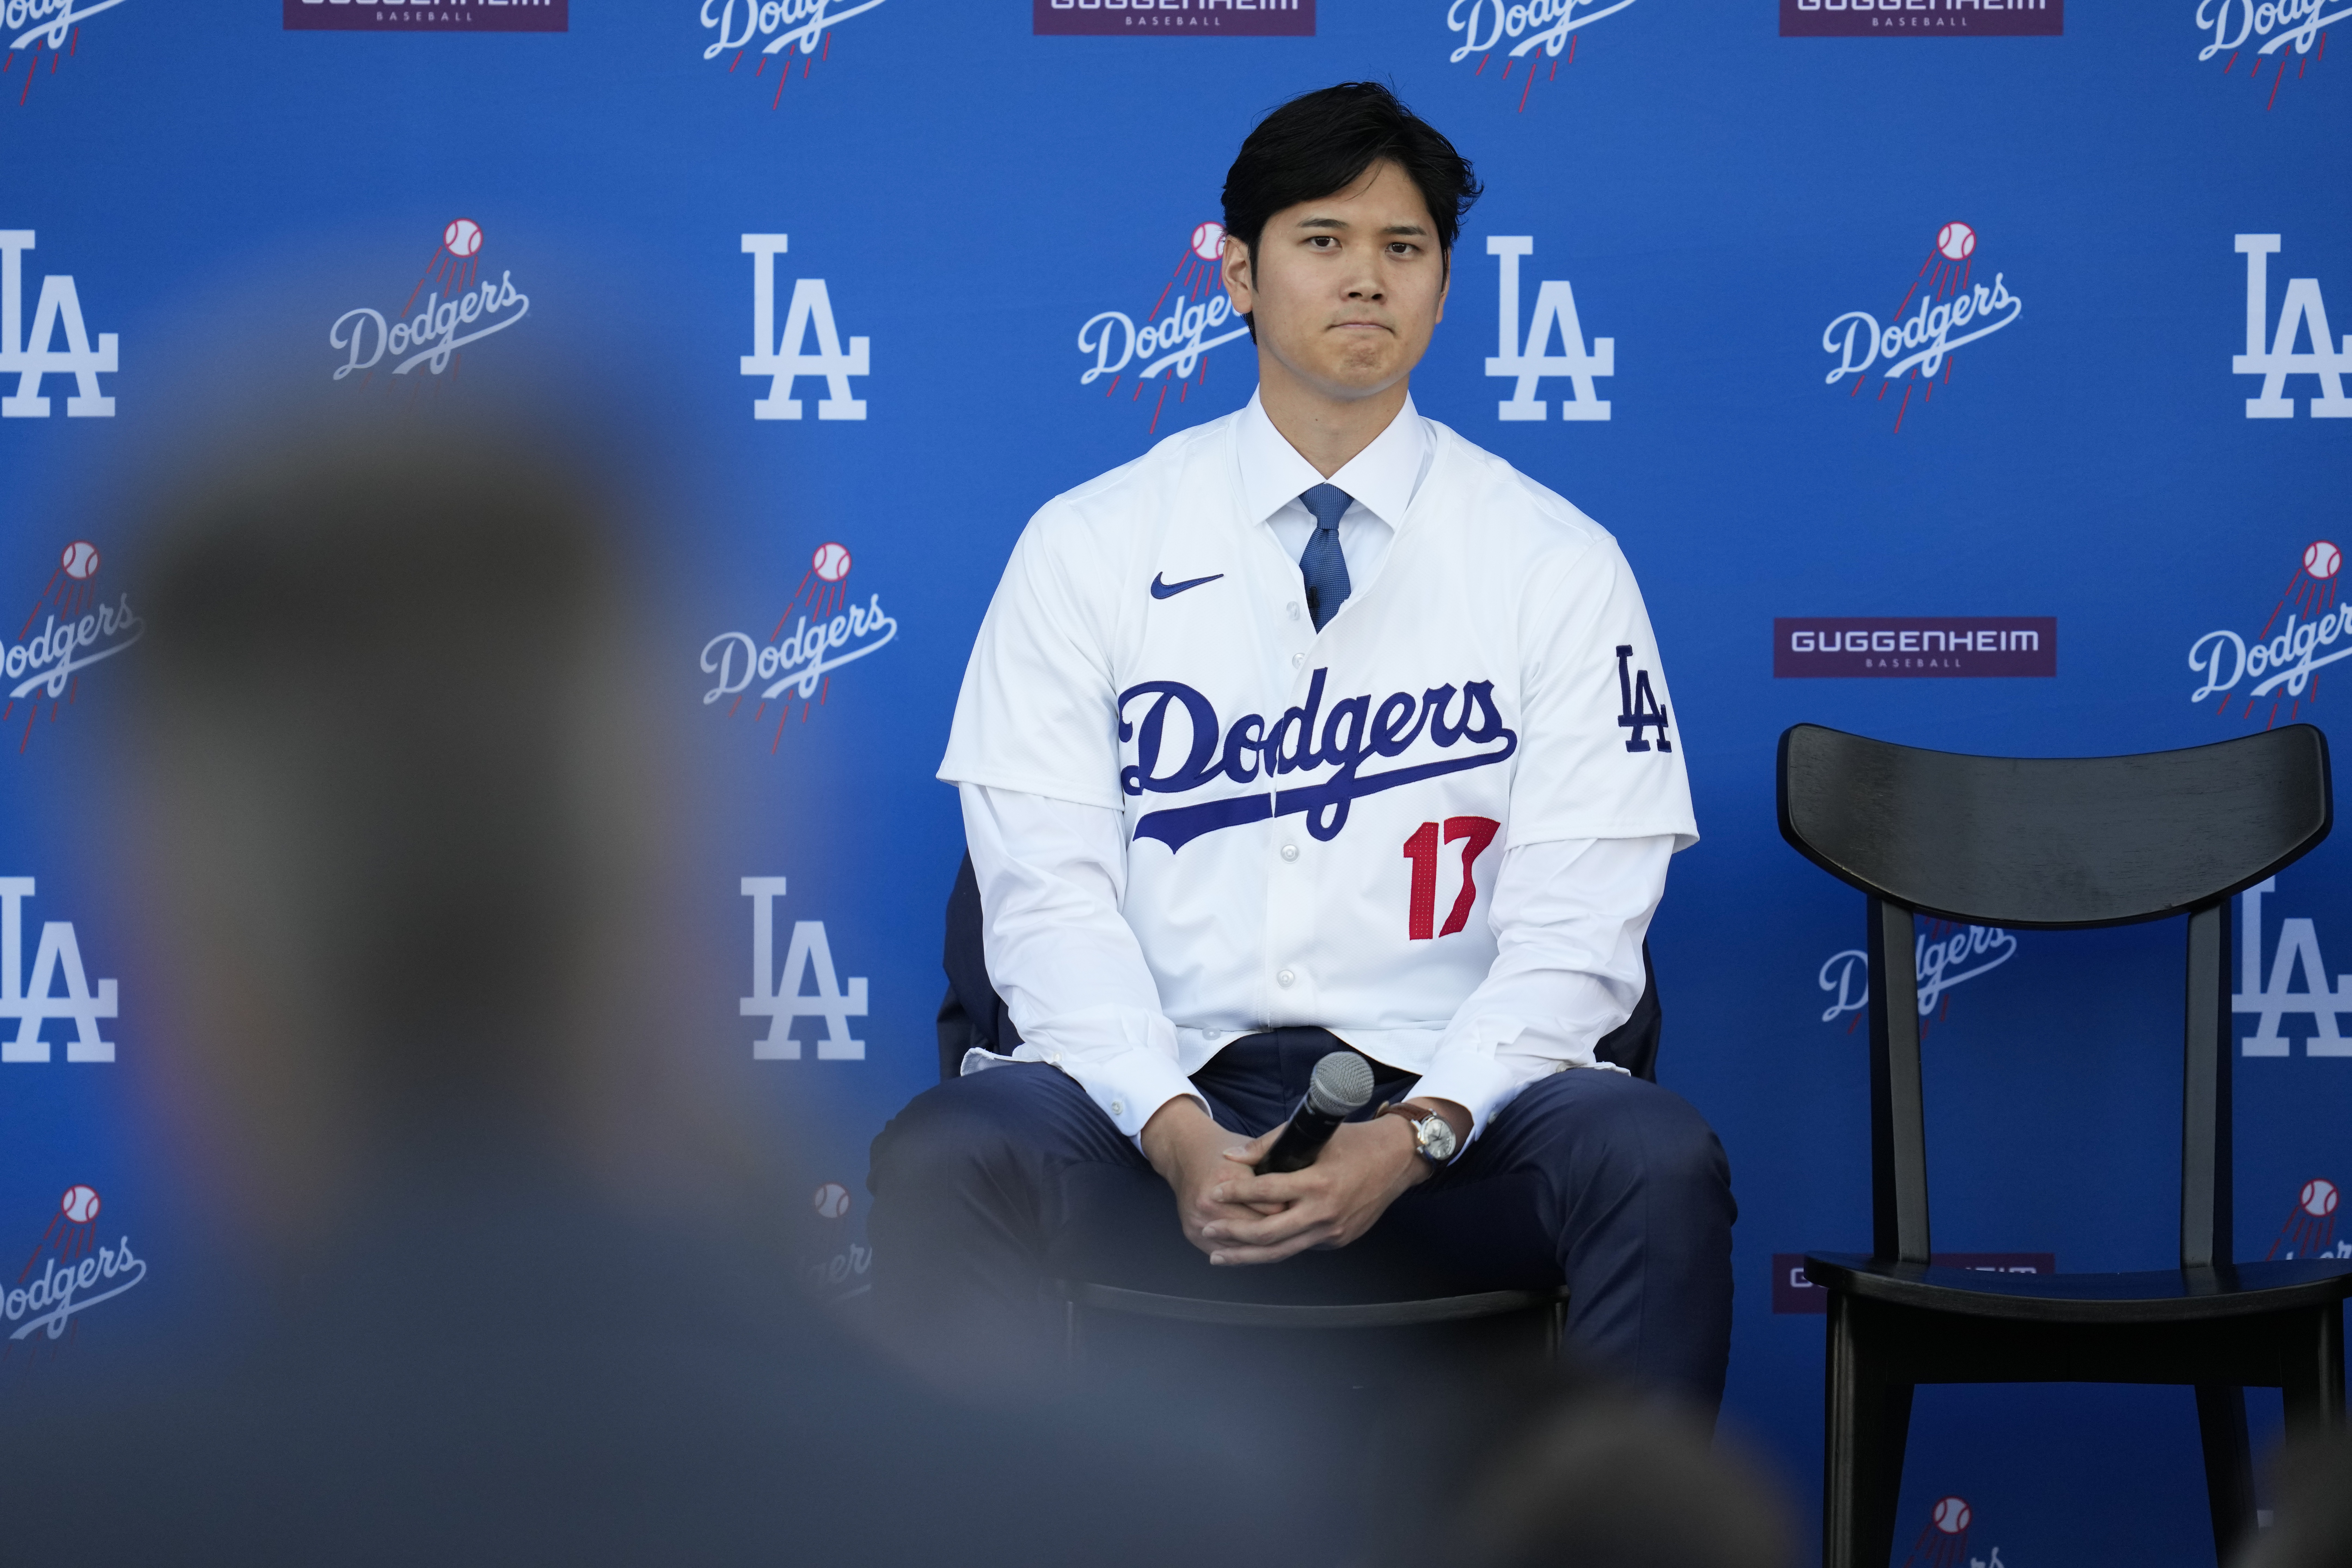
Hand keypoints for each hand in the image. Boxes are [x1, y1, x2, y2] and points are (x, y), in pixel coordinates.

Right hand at [1140, 1098, 1287, 1259]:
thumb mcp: (1252, 1150)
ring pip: (1244, 1247)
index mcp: (1228, 1177)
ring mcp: (1200, 1220)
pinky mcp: (1193, 1233)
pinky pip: (1228, 1251)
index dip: (1293, 1211)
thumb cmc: (1222, 1151)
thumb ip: (1275, 1167)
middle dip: (1283, 1231)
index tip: (1308, 1213)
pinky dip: (1246, 1253)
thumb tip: (1301, 1190)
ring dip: (1266, 1247)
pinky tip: (1263, 1250)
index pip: (1272, 1207)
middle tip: (1301, 1230)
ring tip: (1287, 1242)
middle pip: (1258, 1231)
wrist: (1184, 1154)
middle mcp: (1211, 1201)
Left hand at [1190, 1113, 1437, 1266]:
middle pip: (1268, 1234)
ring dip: (1247, 1255)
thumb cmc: (1355, 1141)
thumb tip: (1232, 1157)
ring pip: (1282, 1251)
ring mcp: (1333, 1231)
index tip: (1213, 1193)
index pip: (1266, 1192)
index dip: (1235, 1193)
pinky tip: (1256, 1246)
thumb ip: (1269, 1144)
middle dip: (1233, 1234)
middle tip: (1208, 1229)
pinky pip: (1301, 1245)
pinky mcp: (1338, 1239)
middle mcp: (1325, 1213)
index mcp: (1318, 1183)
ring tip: (1220, 1255)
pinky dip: (1276, 1247)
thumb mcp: (1313, 1134)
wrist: (1398, 1160)